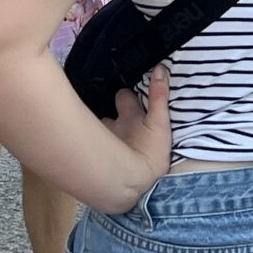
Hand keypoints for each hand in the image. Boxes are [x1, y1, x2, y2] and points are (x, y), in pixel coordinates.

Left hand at [106, 64, 174, 206]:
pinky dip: (93, 148)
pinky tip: (95, 156)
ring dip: (103, 132)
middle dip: (112, 114)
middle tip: (120, 118)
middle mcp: (113, 126)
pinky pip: (91, 149)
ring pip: (98, 131)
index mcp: (130, 116)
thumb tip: (159, 67)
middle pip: (107, 114)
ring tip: (108, 140)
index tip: (131, 96)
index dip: (126, 95)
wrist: (127, 185)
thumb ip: (160, 96)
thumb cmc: (147, 155)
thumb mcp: (160, 124)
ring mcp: (102, 143)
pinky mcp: (95, 160)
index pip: (123, 96)